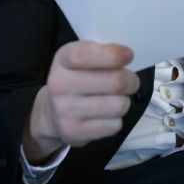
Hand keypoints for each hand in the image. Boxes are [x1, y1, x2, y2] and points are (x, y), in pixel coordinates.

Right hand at [23, 40, 139, 162]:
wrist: (52, 112)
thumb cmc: (76, 79)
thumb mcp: (82, 58)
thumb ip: (102, 52)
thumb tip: (127, 56)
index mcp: (62, 60)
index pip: (84, 55)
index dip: (112, 55)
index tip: (128, 55)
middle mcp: (60, 85)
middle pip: (115, 82)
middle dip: (131, 81)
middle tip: (130, 81)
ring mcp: (65, 110)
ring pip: (119, 105)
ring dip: (125, 101)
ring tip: (117, 98)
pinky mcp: (75, 132)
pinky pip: (114, 125)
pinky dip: (116, 120)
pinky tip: (106, 115)